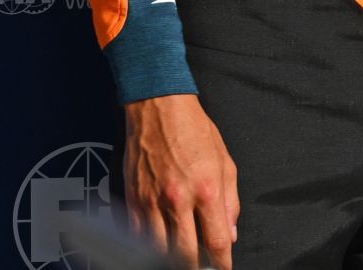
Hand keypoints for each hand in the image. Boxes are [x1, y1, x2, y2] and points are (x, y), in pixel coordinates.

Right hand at [122, 94, 238, 268]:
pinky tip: (158, 247)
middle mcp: (178, 200)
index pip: (216, 241)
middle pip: (185, 254)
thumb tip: (231, 232)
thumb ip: (230, 201)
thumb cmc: (195, 131)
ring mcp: (151, 202)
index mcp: (207, 190)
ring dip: (170, 260)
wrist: (159, 109)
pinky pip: (138, 236)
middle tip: (201, 268)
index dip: (221, 262)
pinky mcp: (132, 200)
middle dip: (195, 267)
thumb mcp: (226, 162)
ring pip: (158, 250)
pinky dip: (148, 246)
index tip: (223, 268)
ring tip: (181, 260)